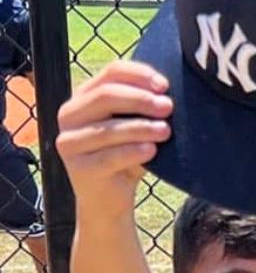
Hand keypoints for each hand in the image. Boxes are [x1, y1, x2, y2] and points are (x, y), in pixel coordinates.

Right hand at [56, 60, 171, 219]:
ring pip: (108, 129)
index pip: (111, 73)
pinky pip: (109, 157)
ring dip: (141, 127)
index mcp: (84, 97)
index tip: (165, 85)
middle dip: (141, 100)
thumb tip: (168, 92)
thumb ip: (143, 107)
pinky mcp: (78, 168)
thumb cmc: (126, 156)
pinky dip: (133, 152)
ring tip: (166, 131)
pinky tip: (151, 150)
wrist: (109, 199)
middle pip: (106, 96)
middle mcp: (69, 115)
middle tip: (168, 107)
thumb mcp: (134, 126)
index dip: (139, 74)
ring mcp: (70, 142)